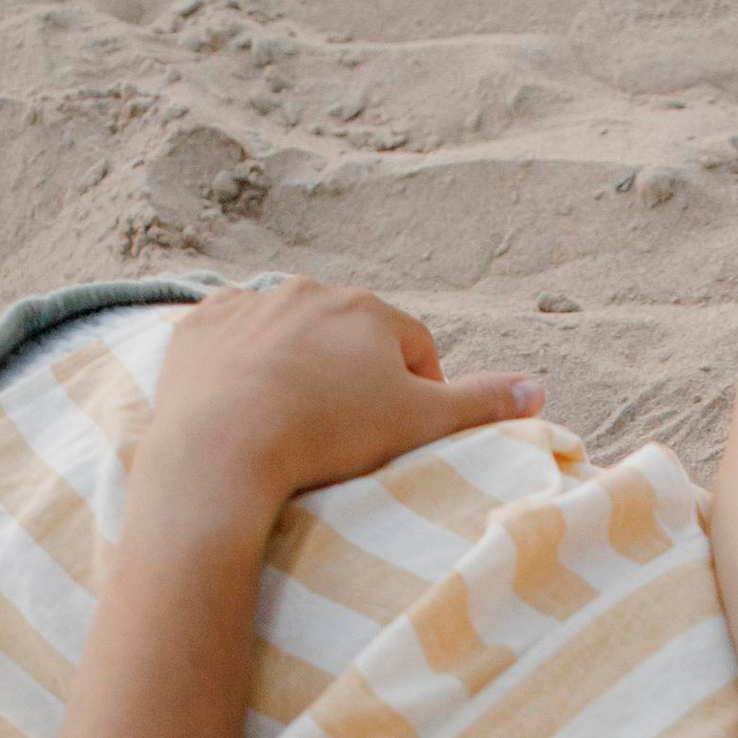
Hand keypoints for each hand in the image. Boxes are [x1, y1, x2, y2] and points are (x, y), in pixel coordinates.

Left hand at [138, 281, 543, 528]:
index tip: (403, 432)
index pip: (414, 346)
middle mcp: (309, 291)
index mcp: (368, 310)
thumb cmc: (329, 435)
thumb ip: (481, 405)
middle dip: (354, 376)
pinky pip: (231, 342)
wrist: (221, 446)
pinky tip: (242, 407)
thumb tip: (539, 388)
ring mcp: (248, 304)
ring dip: (297, 368)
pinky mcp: (198, 328)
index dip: (418, 391)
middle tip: (346, 434)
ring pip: (289, 336)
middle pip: (348, 336)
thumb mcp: (421, 425)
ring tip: (292, 424)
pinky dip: (241, 368)